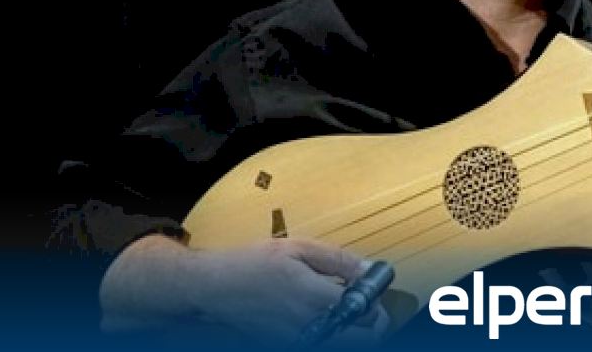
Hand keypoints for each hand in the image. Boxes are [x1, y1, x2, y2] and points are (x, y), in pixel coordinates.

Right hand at [100, 235, 391, 344]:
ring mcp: (299, 340)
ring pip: (344, 343)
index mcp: (317, 298)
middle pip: (364, 339)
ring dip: (352, 329)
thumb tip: (369, 269)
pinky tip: (317, 314)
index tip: (373, 290)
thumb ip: (339, 260)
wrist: (213, 289)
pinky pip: (321, 342)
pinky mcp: (287, 345)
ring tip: (339, 308)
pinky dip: (329, 332)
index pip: (370, 313)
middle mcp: (311, 325)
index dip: (378, 301)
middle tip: (366, 305)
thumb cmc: (253, 264)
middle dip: (373, 323)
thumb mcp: (299, 249)